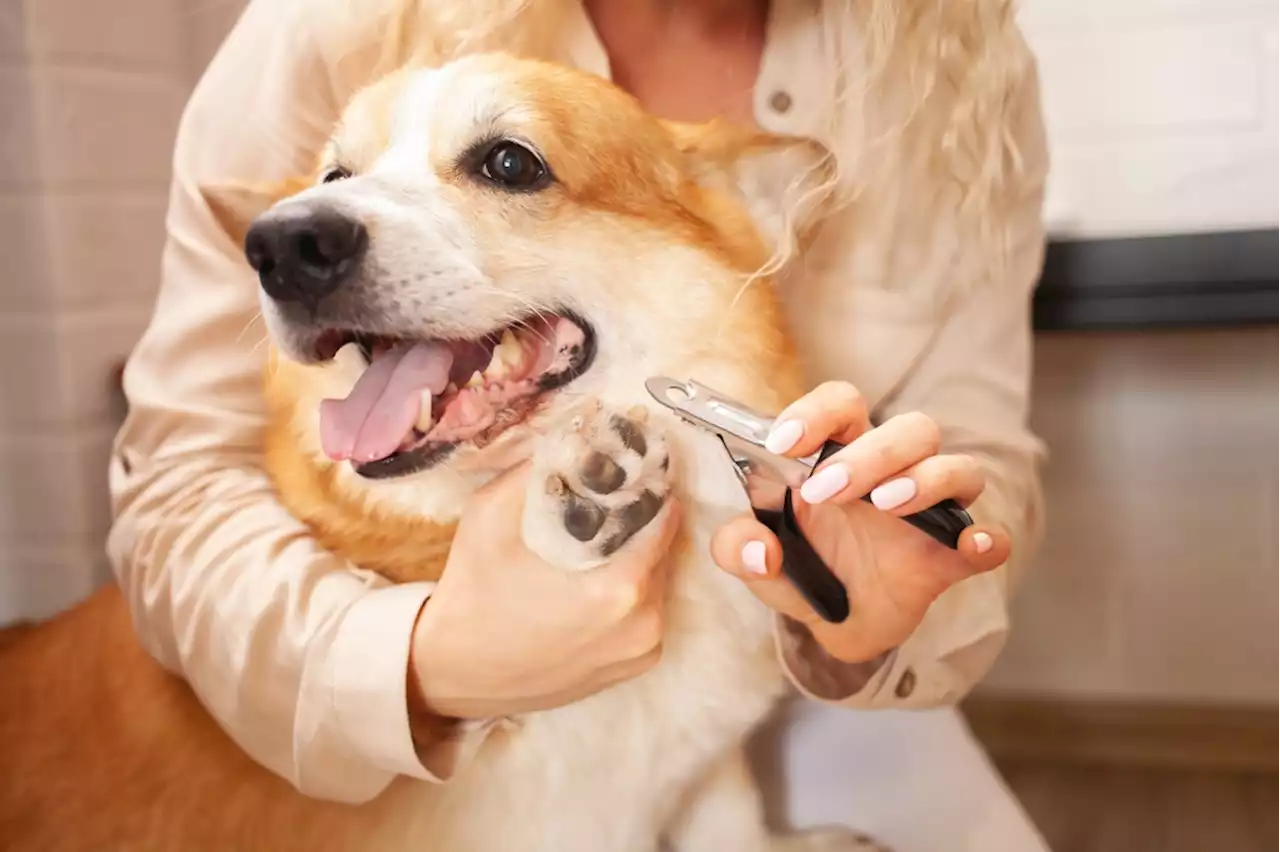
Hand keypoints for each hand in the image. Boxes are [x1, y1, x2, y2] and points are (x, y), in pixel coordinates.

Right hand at [408, 461, 681, 719]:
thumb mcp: (490, 515)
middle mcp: (644, 624)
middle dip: (641, 522)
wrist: (451, 672)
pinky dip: (631, 594)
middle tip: (612, 499)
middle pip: (662, 550)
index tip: (634, 468)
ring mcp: (642, 652)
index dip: (649, 486)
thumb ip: (535, 469)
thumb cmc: (472, 592)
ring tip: (601, 539)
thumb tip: (573, 433)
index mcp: (620, 588)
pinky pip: (646, 614)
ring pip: (657, 583)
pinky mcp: (632, 669)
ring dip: (637, 558)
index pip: (664, 518)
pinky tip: (595, 580)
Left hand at [710, 381, 1008, 663]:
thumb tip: (758, 549)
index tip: (784, 442)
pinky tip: (971, 545)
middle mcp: (893, 471)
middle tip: (823, 490)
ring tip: (883, 505)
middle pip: (909, 428)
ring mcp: (930, 512)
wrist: (835, 626)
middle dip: (867, 453)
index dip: (816, 412)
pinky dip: (988, 538)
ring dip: (923, 478)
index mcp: (841, 454)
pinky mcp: (952, 557)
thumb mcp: (757, 561)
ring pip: (956, 466)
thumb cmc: (803, 569)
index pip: (841, 404)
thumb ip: (738, 548)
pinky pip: (989, 538)